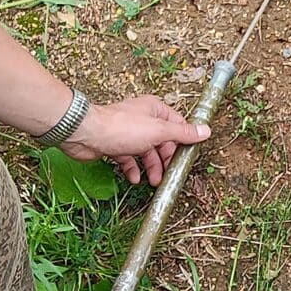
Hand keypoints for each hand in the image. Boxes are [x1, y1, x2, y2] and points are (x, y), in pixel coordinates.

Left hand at [61, 94, 210, 185]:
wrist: (85, 134)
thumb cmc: (120, 127)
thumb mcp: (159, 131)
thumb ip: (182, 133)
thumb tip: (205, 130)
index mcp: (155, 110)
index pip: (178, 126)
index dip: (183, 142)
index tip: (185, 158)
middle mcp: (143, 119)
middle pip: (162, 142)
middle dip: (165, 160)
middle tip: (167, 175)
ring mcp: (129, 132)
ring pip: (146, 152)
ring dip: (151, 167)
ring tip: (152, 180)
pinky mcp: (115, 144)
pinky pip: (129, 159)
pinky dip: (133, 169)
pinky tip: (134, 178)